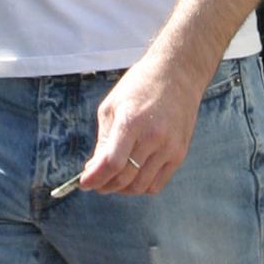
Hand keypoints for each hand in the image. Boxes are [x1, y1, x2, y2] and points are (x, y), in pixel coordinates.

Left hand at [79, 50, 203, 196]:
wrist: (177, 74)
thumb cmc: (139, 86)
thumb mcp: (111, 107)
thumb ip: (103, 141)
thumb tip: (94, 170)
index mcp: (131, 121)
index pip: (111, 163)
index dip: (94, 179)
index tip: (84, 183)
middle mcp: (153, 136)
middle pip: (125, 178)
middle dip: (105, 185)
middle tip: (95, 183)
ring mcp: (169, 147)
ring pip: (141, 186)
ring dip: (122, 189)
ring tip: (112, 180)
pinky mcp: (180, 153)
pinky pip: (157, 184)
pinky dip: (141, 187)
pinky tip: (132, 177)